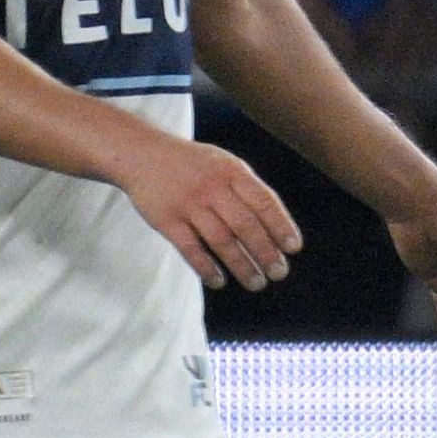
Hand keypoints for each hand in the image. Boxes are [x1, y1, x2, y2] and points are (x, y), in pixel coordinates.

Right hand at [123, 135, 301, 289]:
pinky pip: (190, 248)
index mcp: (232, 171)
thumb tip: (278, 227)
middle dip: (266, 252)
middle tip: (279, 273)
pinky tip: (219, 281)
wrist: (142, 154)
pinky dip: (206, 268)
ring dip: (242, 265)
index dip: (281, 226)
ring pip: (221, 241)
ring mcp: (188, 203)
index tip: (294, 248)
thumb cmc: (193, 165)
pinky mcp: (166, 219)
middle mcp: (212, 186)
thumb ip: (248, 189)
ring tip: (257, 283)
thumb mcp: (224, 164)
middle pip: (245, 225)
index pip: (264, 201)